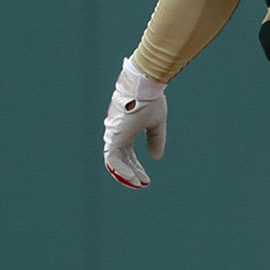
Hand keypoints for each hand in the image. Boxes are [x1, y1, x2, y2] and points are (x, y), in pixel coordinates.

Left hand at [102, 58, 166, 188]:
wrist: (145, 85)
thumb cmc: (150, 99)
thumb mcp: (156, 123)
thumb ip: (155, 139)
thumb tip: (156, 158)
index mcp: (125, 129)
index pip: (127, 153)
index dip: (135, 167)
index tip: (144, 179)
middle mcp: (117, 133)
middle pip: (121, 159)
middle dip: (131, 173)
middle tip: (141, 184)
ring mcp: (114, 134)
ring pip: (114, 161)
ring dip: (126, 174)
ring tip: (138, 184)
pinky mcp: (114, 135)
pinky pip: (113, 158)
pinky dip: (121, 170)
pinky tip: (133, 178)